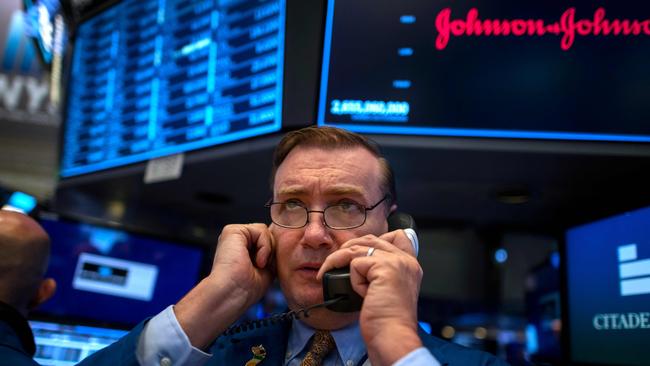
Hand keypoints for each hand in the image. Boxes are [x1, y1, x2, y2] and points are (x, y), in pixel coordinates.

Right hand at [175, 224, 274, 347]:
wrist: (231, 294)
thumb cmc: (245, 290)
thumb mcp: (266, 269)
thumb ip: (271, 254)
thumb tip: (281, 244)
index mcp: (241, 250)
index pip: (267, 242)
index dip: (272, 255)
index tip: (266, 270)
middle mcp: (236, 241)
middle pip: (267, 235)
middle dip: (271, 252)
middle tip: (263, 268)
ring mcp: (234, 235)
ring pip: (265, 231)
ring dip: (268, 250)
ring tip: (259, 265)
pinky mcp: (232, 231)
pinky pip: (261, 230)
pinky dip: (265, 246)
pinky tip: (258, 261)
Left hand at [317, 230, 422, 365]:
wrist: (392, 337)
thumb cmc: (387, 322)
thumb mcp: (386, 291)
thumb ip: (380, 273)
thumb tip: (358, 262)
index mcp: (410, 266)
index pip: (398, 235)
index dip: (376, 240)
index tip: (361, 255)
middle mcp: (406, 261)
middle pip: (371, 239)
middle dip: (349, 248)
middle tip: (336, 263)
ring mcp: (397, 262)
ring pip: (358, 247)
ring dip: (338, 260)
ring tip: (328, 272)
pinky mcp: (385, 268)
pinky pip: (355, 263)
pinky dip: (352, 278)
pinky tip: (360, 293)